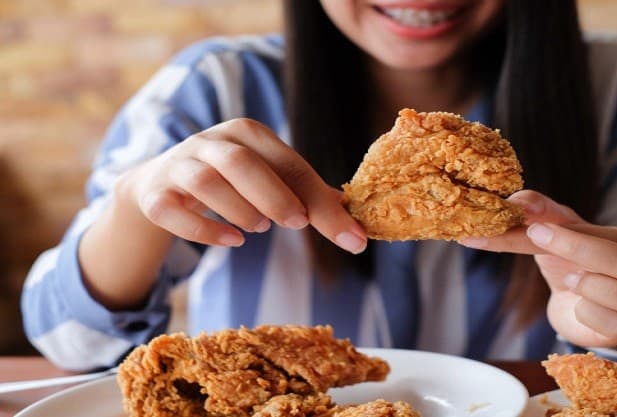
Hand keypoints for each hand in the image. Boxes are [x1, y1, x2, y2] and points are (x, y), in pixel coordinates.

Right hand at [116, 118, 366, 253]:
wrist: (159, 185)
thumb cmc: (230, 183)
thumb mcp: (269, 180)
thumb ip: (308, 196)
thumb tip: (356, 225)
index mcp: (247, 134)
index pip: (288, 162)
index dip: (319, 199)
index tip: (349, 236)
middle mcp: (210, 142)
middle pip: (240, 163)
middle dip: (274, 195)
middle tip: (297, 224)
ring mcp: (178, 166)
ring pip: (205, 181)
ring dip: (238, 208)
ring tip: (258, 229)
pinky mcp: (155, 195)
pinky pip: (172, 208)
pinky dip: (204, 229)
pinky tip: (232, 242)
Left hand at [459, 190, 616, 347]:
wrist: (575, 309)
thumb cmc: (571, 264)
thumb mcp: (556, 234)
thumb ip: (540, 214)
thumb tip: (517, 201)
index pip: (612, 237)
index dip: (570, 236)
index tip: (532, 229)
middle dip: (582, 253)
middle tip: (538, 241)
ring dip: (594, 287)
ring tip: (568, 279)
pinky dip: (592, 315)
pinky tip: (578, 306)